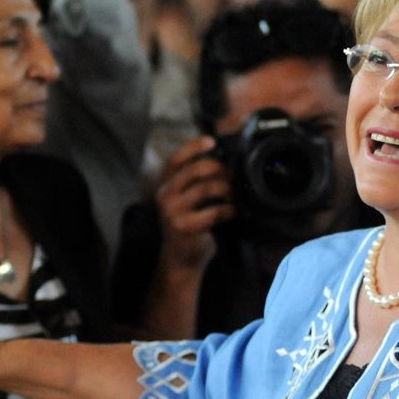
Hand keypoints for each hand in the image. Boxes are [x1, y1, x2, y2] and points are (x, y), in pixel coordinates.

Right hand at [156, 136, 234, 272]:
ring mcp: (173, 211)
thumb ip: (193, 181)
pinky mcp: (184, 226)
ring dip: (227, 190)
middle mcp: (165, 195)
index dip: (193, 147)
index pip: (175, 159)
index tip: (211, 141)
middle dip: (218, 168)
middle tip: (231, 175)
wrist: (181, 257)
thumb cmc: (188, 223)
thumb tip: (220, 159)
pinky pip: (214, 211)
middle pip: (195, 170)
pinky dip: (228, 210)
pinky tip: (231, 212)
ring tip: (234, 195)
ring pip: (207, 188)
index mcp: (164, 184)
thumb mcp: (184, 199)